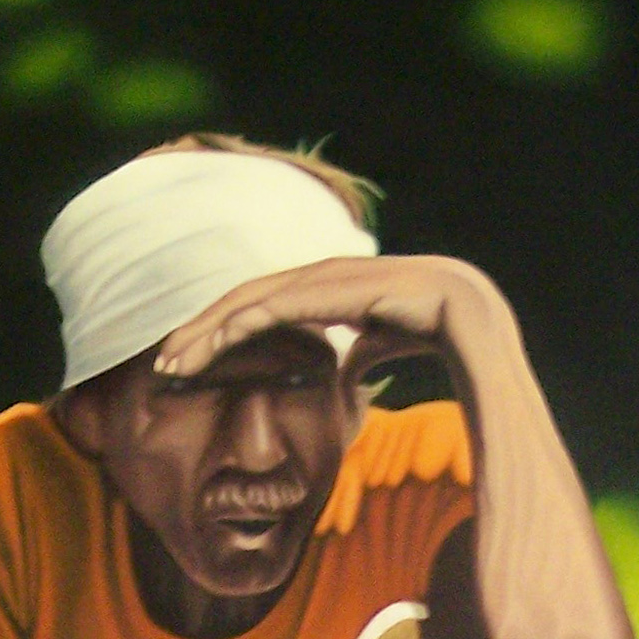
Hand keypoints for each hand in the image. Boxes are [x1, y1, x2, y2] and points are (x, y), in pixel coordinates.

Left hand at [154, 254, 509, 389]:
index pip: (267, 304)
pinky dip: (238, 326)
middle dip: (203, 330)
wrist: (474, 320)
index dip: (227, 329)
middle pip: (248, 298)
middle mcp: (324, 272)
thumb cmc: (438, 332)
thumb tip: (345, 366)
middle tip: (164, 362)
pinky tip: (210, 347)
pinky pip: (274, 306)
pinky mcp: (330, 287)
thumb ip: (361, 352)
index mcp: (334, 284)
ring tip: (173, 361)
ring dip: (208, 331)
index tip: (195, 360)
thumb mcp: (385, 345)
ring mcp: (327, 275)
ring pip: (251, 301)